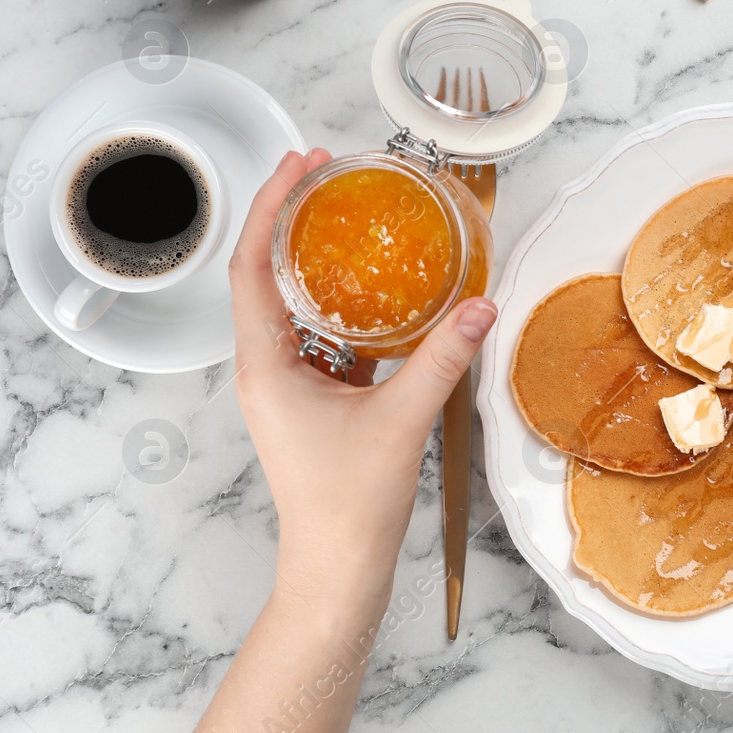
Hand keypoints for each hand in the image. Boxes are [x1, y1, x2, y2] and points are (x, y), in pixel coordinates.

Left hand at [228, 150, 496, 616]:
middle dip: (292, 220)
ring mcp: (289, 384)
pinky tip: (383, 293)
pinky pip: (324, 336)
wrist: (338, 566)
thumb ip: (443, 357)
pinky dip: (345, 304)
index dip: (271, 208)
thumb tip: (481, 304)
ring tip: (350, 219)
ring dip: (317, 260)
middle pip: (266, 274)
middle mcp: (267, 368)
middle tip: (326, 174)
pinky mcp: (315, 400)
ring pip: (295, 304)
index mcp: (266, 365)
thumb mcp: (402, 419)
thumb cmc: (349, 504)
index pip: (252, 266)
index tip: (301, 165)